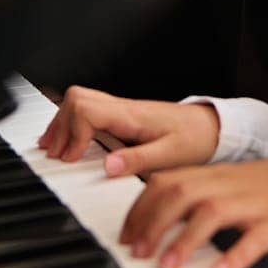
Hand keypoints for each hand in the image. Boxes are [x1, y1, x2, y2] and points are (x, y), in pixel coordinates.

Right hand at [37, 85, 220, 176]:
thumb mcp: (171, 156)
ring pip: (79, 100)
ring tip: (53, 148)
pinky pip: (89, 110)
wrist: (213, 127)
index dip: (73, 133)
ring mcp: (121, 109)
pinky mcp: (122, 116)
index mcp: (132, 115)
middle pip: (76, 99)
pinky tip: (70, 141)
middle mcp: (122, 108)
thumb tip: (106, 167)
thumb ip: (138, 161)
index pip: (87, 109)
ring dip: (62, 123)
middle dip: (60, 126)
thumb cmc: (196, 139)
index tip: (71, 158)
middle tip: (55, 154)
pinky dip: (73, 123)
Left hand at [120, 158, 267, 267]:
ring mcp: (253, 203)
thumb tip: (152, 218)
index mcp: (213, 175)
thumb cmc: (266, 191)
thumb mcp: (225, 186)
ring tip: (167, 266)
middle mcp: (228, 185)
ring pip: (212, 212)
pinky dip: (234, 256)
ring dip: (185, 239)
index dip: (141, 208)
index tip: (125, 235)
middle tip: (138, 253)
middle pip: (181, 193)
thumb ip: (192, 196)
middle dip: (154, 223)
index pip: (167, 182)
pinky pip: (254, 239)